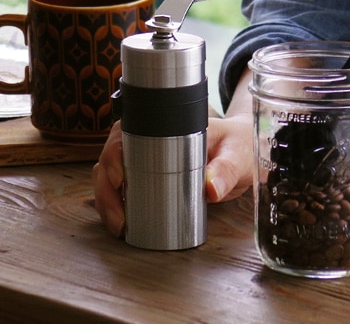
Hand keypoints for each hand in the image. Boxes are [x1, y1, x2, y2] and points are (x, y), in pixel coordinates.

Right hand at [92, 113, 253, 236]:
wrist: (243, 149)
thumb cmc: (238, 144)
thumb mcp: (237, 154)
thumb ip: (226, 170)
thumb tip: (210, 189)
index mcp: (165, 124)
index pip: (126, 133)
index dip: (114, 155)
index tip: (119, 179)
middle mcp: (149, 137)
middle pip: (111, 156)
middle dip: (106, 187)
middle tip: (118, 217)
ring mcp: (146, 156)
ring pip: (110, 173)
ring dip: (107, 198)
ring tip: (118, 224)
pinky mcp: (148, 174)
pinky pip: (122, 186)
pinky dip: (115, 203)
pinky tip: (120, 221)